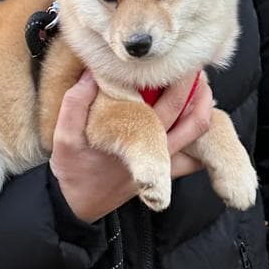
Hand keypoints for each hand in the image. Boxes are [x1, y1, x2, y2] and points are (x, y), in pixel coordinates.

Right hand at [50, 70, 212, 224]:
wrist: (77, 206)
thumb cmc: (73, 171)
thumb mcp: (64, 137)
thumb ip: (75, 104)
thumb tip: (92, 72)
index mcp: (137, 141)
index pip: (170, 107)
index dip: (181, 83)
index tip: (181, 61)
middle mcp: (158, 154)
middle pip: (192, 120)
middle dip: (198, 90)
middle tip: (195, 65)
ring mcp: (164, 166)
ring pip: (198, 139)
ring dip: (204, 111)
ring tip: (200, 86)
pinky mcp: (164, 174)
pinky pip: (193, 158)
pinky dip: (200, 139)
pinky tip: (192, 117)